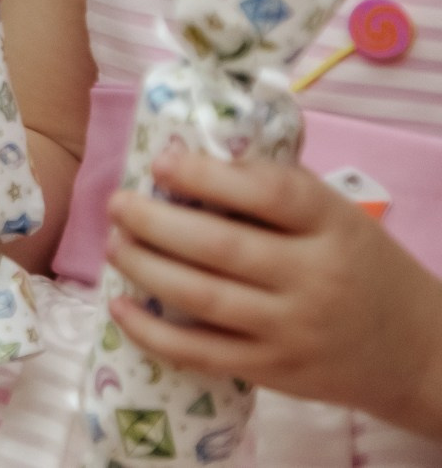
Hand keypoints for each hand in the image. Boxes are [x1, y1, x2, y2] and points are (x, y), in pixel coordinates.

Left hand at [106, 150, 441, 437]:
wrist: (414, 351)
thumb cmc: (360, 266)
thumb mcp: (337, 216)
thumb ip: (275, 189)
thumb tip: (187, 155)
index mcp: (332, 225)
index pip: (268, 193)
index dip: (206, 175)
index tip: (159, 162)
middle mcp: (313, 278)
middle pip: (219, 247)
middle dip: (153, 222)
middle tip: (117, 204)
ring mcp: (292, 329)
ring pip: (202, 298)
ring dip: (145, 267)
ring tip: (114, 243)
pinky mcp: (273, 370)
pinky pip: (201, 353)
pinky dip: (152, 333)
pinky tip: (120, 306)